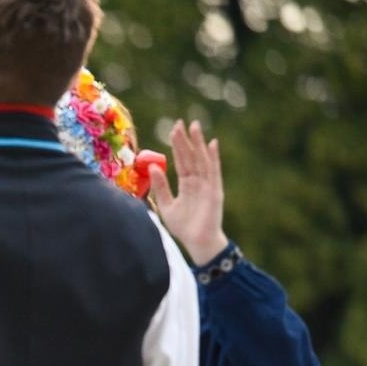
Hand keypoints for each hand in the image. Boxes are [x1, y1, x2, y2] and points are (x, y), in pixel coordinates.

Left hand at [151, 119, 229, 265]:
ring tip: (195, 127)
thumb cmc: (184, 227)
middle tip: (180, 122)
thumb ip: (160, 186)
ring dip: (198, 143)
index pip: (181, 160)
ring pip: (201, 160)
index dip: (177, 146)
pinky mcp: (215, 190)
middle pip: (191, 156)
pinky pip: (213, 171)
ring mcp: (207, 184)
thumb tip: (151, 167)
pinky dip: (213, 158)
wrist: (197, 243)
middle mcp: (198, 181)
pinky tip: (211, 144)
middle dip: (186, 140)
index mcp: (187, 184)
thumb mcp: (166, 205)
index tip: (173, 129)